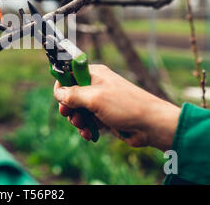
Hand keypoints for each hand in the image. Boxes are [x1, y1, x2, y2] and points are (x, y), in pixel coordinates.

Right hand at [53, 65, 179, 150]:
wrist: (151, 125)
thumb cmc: (126, 106)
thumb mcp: (94, 98)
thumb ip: (73, 95)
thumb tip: (58, 93)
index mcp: (94, 74)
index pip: (69, 74)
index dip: (62, 86)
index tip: (60, 100)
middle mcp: (96, 85)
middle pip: (71, 95)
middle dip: (68, 107)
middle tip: (68, 116)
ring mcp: (101, 101)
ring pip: (79, 110)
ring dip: (77, 120)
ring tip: (83, 127)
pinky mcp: (105, 116)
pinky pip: (88, 121)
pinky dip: (86, 128)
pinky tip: (89, 135)